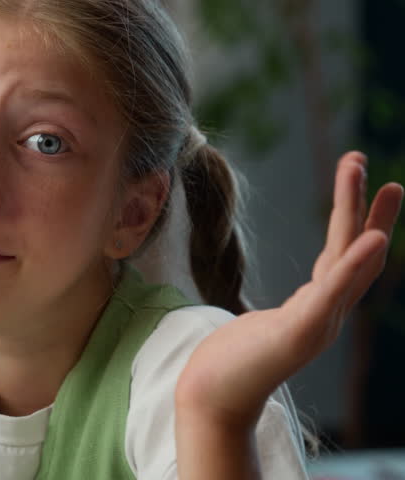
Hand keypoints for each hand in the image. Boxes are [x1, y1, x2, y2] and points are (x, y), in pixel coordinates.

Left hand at [176, 151, 403, 426]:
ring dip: (362, 220)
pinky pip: (333, 293)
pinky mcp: (300, 333)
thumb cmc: (230, 365)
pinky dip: (354, 266)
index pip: (341, 257)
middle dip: (362, 207)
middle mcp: (324, 315)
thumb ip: (283, 317)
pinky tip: (372, 239)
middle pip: (352, 252)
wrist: (212, 401)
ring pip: (346, 262)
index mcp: (313, 308)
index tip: (367, 183)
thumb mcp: (260, 328)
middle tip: (362, 159)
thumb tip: (281, 311)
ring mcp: (317, 324)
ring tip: (377, 181)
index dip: (355, 220)